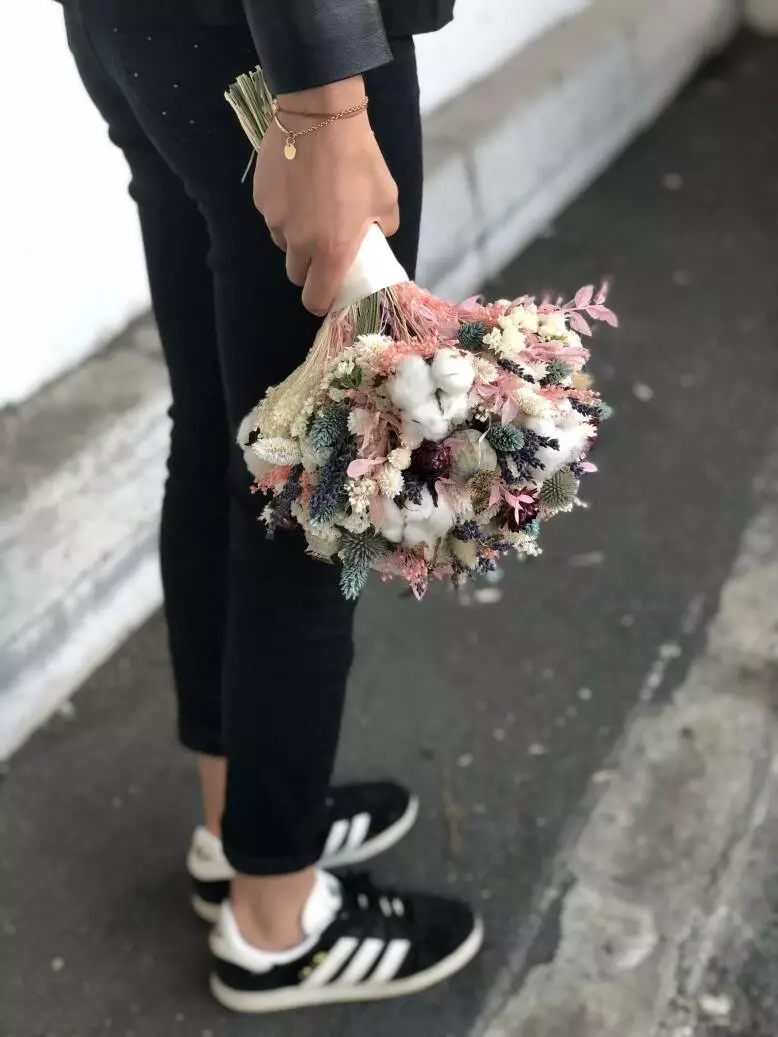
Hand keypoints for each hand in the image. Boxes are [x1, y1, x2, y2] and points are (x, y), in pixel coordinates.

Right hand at [252, 77, 399, 315]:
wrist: (321, 115)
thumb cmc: (360, 159)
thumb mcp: (386, 199)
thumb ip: (382, 228)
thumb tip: (374, 236)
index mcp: (332, 251)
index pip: (316, 299)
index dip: (322, 300)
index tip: (328, 291)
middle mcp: (300, 243)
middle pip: (297, 274)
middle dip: (309, 268)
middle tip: (323, 245)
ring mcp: (275, 221)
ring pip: (283, 244)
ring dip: (296, 237)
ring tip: (311, 208)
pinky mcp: (261, 199)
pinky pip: (272, 216)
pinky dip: (284, 210)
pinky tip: (297, 187)